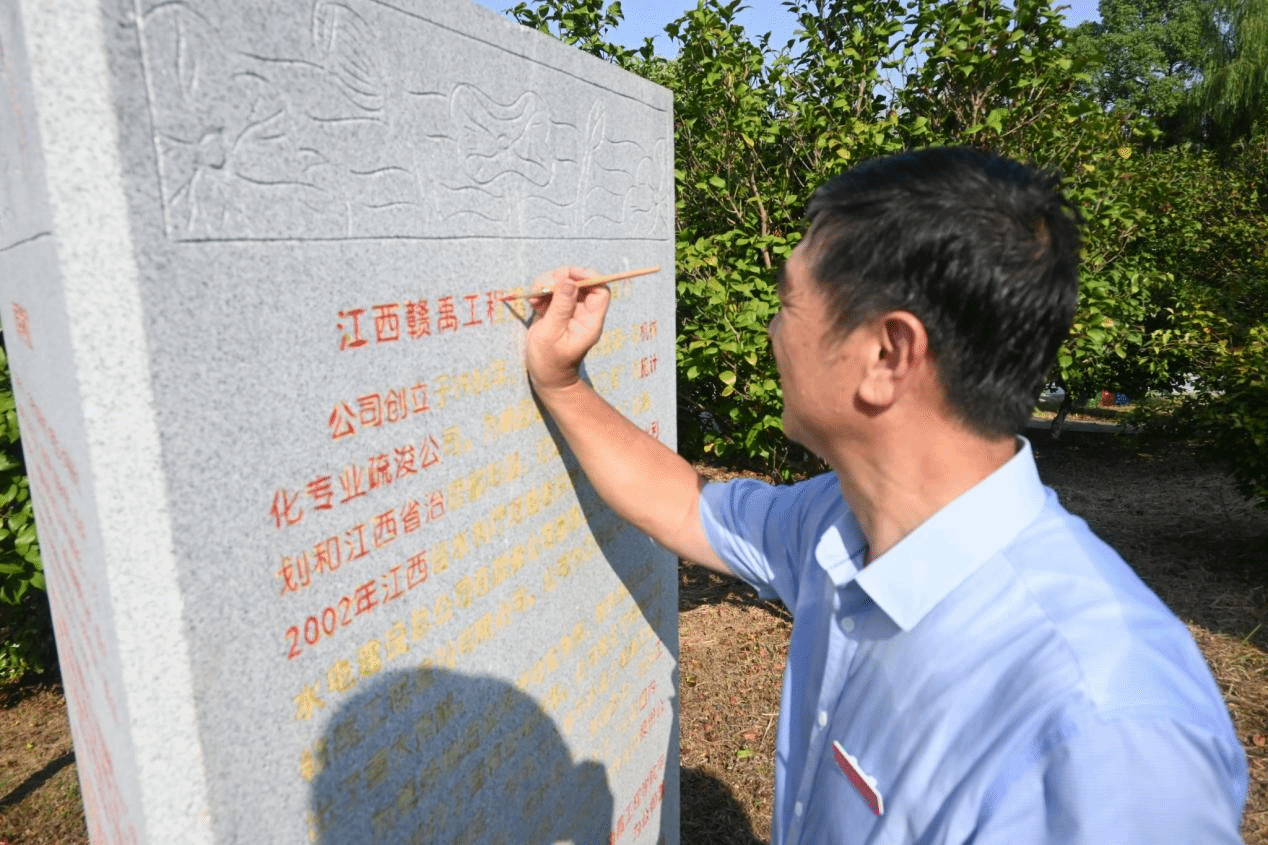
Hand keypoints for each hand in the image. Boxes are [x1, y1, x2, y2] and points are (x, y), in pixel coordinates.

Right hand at [525, 266, 611, 394]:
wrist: (546, 377)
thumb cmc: (550, 361)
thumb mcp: (552, 333)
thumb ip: (561, 306)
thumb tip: (568, 281)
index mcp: (590, 320)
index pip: (600, 290)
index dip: (587, 277)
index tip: (566, 276)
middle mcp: (583, 313)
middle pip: (580, 282)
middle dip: (561, 278)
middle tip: (544, 285)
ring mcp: (570, 311)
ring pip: (564, 284)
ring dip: (547, 284)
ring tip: (535, 297)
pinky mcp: (557, 310)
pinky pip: (552, 292)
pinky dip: (541, 292)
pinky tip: (533, 302)